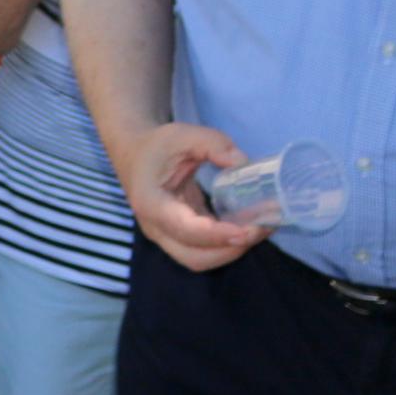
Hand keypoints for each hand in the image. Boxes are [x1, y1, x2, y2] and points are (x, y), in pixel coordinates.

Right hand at [124, 123, 264, 272]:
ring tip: (260, 229)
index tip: (246, 230)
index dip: (216, 234)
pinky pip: (205, 251)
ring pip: (200, 260)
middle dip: (230, 249)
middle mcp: (156, 227)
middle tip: (260, 229)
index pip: (184, 229)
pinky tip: (250, 227)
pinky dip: (228, 244)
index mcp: (150, 202)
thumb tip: (242, 163)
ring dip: (232, 250)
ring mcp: (166, 236)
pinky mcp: (180, 236)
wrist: (134, 154)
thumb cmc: (156, 145)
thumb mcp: (182, 134)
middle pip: (194, 257)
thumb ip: (213, 144)